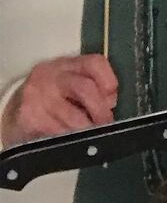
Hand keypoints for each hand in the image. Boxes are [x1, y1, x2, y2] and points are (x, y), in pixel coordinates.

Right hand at [1, 55, 118, 146]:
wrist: (17, 108)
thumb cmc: (55, 95)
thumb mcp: (73, 83)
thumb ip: (95, 88)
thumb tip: (110, 103)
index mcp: (68, 64)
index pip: (94, 63)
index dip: (109, 81)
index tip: (112, 99)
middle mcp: (52, 76)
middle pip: (85, 89)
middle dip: (100, 111)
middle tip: (106, 124)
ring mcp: (38, 95)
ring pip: (73, 117)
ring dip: (87, 129)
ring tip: (90, 135)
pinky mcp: (30, 117)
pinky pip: (58, 132)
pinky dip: (71, 139)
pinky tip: (71, 139)